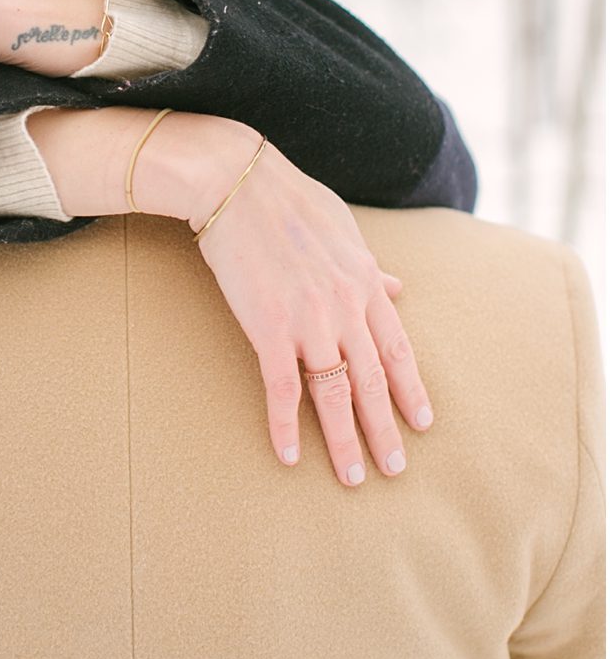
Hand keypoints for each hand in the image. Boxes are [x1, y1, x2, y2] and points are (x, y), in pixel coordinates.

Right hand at [148, 116, 433, 484]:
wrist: (234, 181)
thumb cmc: (284, 197)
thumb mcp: (343, 227)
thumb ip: (371, 264)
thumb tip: (397, 288)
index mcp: (364, 282)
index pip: (396, 349)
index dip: (411, 390)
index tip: (423, 424)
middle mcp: (345, 306)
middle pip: (372, 382)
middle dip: (385, 430)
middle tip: (395, 469)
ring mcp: (309, 319)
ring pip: (336, 394)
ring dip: (346, 440)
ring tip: (355, 477)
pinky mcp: (267, 326)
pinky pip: (283, 387)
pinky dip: (287, 424)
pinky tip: (290, 455)